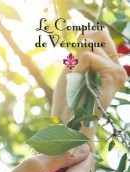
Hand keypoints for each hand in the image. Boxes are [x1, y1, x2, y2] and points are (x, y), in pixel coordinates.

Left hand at [52, 28, 126, 146]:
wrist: (69, 124)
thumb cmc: (67, 101)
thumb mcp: (71, 71)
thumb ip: (79, 52)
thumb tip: (85, 35)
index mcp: (106, 64)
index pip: (98, 34)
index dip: (82, 42)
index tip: (75, 66)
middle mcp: (115, 66)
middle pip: (93, 37)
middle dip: (76, 56)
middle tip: (75, 79)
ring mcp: (117, 71)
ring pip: (89, 47)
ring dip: (75, 66)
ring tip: (77, 85)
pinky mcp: (115, 75)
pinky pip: (89, 57)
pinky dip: (77, 69)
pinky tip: (80, 85)